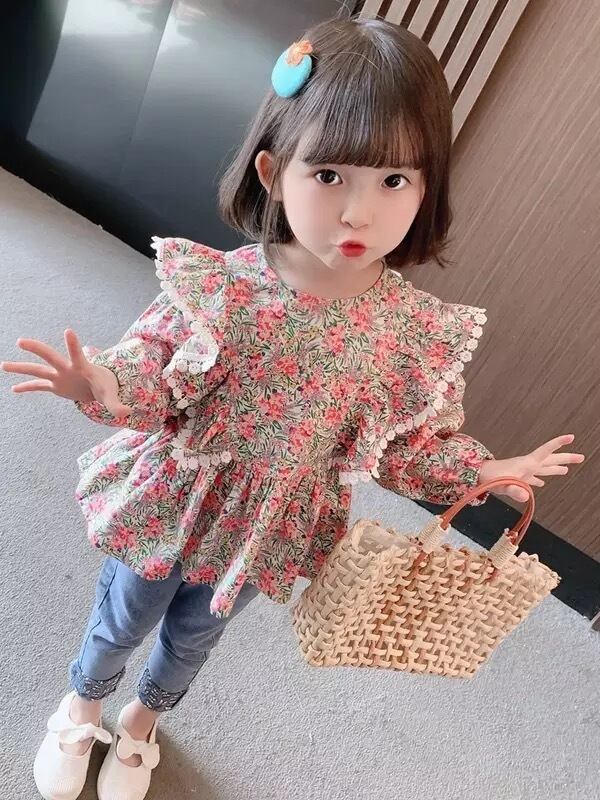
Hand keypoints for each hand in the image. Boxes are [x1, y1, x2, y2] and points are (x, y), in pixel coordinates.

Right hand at [1, 329, 133, 416]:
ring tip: (3, 365)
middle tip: (21, 341)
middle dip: (37, 349)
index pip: (78, 355)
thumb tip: (127, 414)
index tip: (68, 330)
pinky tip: (14, 389)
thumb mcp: (112, 396)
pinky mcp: (56, 385)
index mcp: (83, 367)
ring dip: (21, 368)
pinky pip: (38, 386)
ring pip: (37, 370)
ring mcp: (59, 376)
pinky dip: (27, 388)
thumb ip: (118, 405)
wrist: (101, 387)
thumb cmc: (108, 386)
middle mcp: (67, 369)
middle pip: (50, 356)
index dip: (73, 344)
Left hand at [477, 434, 584, 502]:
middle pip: (550, 460)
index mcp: (527, 464)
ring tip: (567, 469)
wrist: (477, 476)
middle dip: (565, 458)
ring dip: (555, 468)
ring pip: (543, 469)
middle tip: (581, 457)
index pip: (546, 451)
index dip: (558, 444)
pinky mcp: (516, 478)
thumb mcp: (503, 484)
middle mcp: (527, 466)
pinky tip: (542, 483)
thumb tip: (526, 497)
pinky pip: (532, 478)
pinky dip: (539, 480)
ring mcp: (522, 472)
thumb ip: (514, 490)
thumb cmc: (489, 478)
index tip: (571, 437)